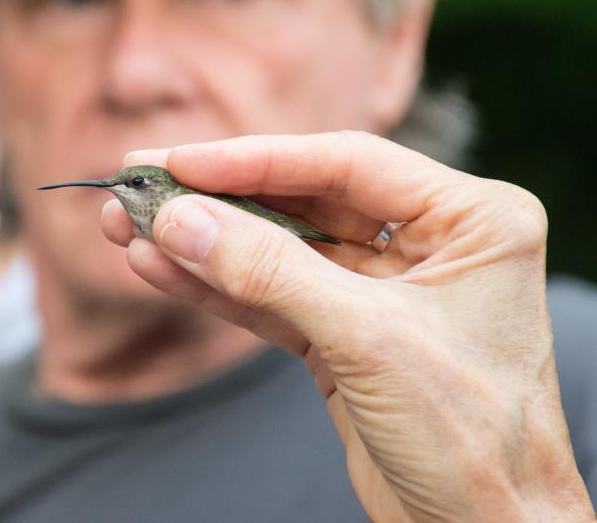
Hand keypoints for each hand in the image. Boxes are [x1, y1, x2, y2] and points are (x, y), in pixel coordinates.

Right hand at [101, 132, 593, 521]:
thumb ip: (269, 272)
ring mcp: (379, 289)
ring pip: (276, 249)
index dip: (254, 160)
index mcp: (469, 218)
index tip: (179, 162)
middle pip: (302, 199)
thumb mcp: (368, 340)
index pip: (346, 163)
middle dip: (215, 197)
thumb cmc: (469, 438)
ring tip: (128, 226)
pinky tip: (160, 266)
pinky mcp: (342, 333)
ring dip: (201, 241)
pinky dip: (213, 286)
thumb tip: (180, 220)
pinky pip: (269, 297)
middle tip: (138, 181)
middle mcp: (426, 242)